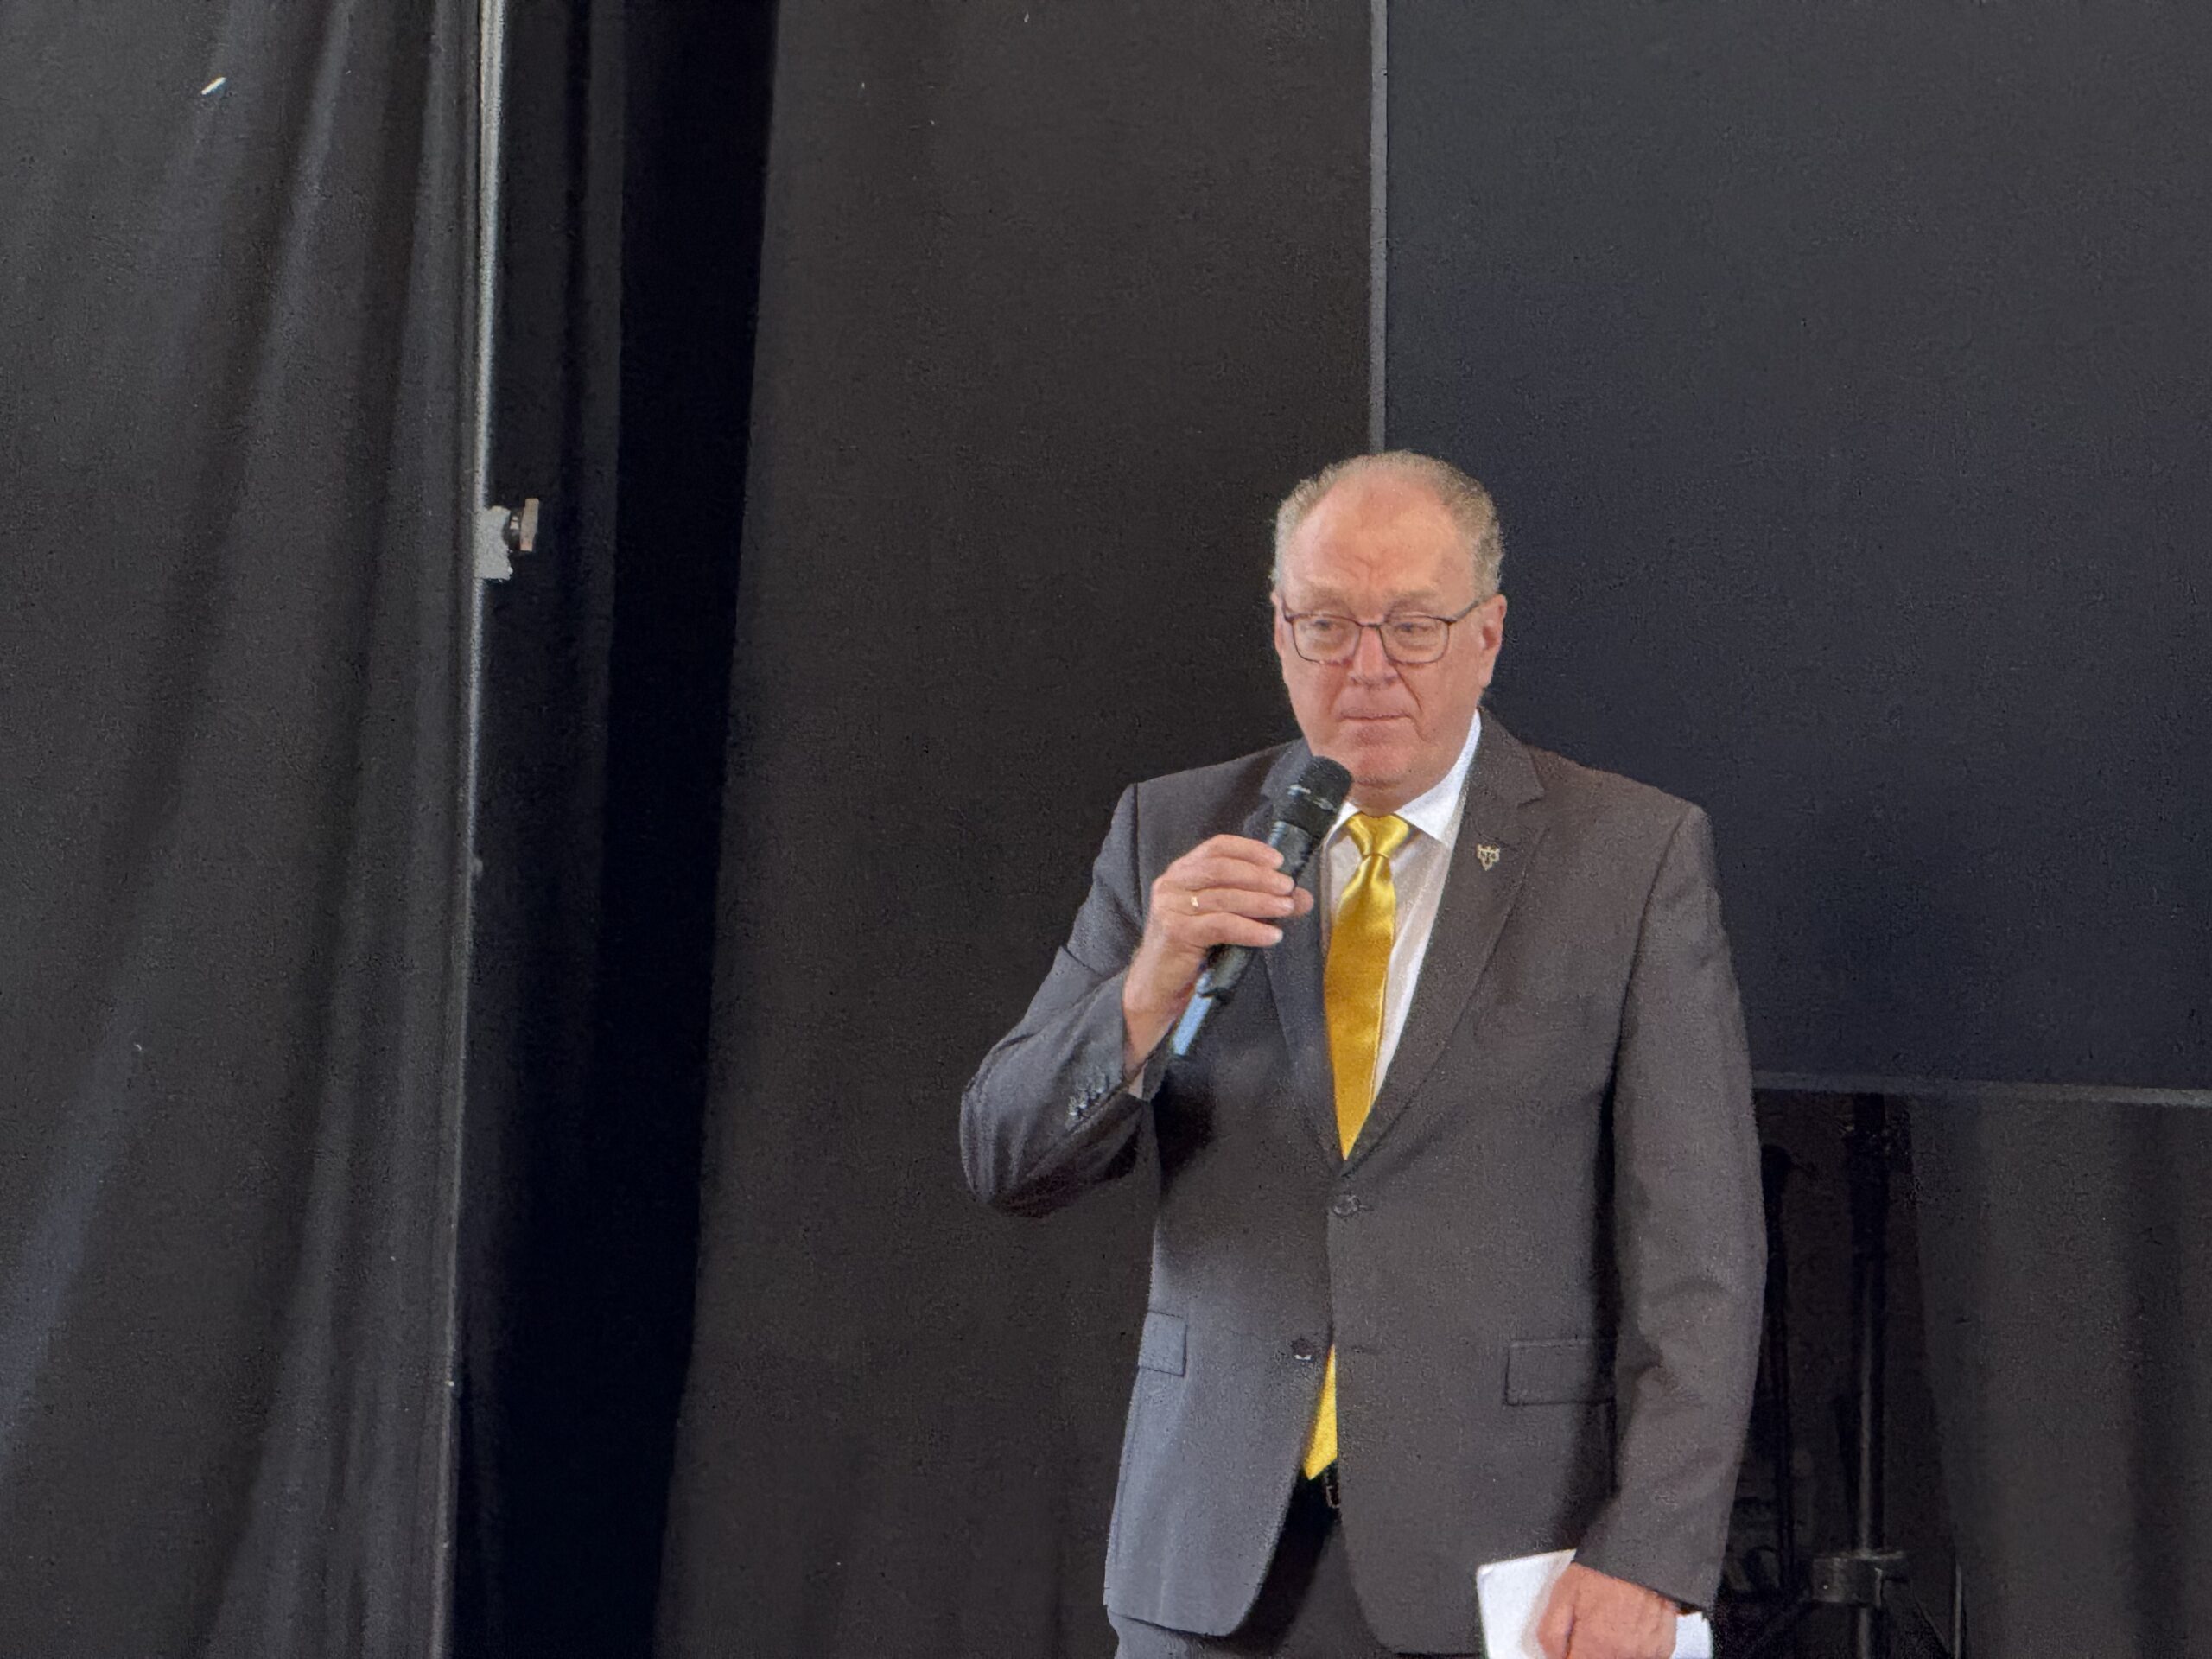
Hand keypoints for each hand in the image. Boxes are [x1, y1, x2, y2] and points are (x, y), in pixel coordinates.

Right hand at [1121, 834, 1314, 1069]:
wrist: (1158, 987)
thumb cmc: (1192, 951)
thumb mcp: (1224, 920)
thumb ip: (1258, 903)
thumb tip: (1301, 898)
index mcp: (1182, 872)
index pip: (1217, 847)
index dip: (1250, 850)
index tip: (1278, 861)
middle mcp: (1172, 883)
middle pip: (1222, 868)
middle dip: (1260, 877)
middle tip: (1287, 887)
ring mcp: (1171, 907)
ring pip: (1223, 896)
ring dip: (1260, 901)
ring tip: (1286, 908)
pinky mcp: (1176, 932)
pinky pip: (1221, 925)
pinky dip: (1250, 929)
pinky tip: (1271, 936)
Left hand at [1535, 1563, 1677, 1658]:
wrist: (1642, 1552)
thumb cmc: (1605, 1568)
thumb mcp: (1562, 1593)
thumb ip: (1551, 1634)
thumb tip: (1552, 1656)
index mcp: (1595, 1642)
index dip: (1569, 1657)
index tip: (1570, 1649)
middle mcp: (1623, 1652)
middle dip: (1590, 1652)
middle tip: (1589, 1634)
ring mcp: (1646, 1652)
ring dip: (1611, 1652)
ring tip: (1609, 1627)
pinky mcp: (1663, 1648)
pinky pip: (1643, 1658)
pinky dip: (1633, 1650)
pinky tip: (1626, 1630)